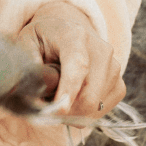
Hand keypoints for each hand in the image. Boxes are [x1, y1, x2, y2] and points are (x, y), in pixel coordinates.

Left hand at [18, 1, 124, 118]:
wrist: (67, 32)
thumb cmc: (42, 40)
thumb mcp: (26, 43)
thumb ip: (29, 65)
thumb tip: (34, 91)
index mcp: (75, 35)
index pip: (78, 65)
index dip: (69, 89)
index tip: (58, 109)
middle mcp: (101, 50)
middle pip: (89, 94)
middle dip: (65, 111)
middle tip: (46, 109)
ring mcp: (114, 68)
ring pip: (95, 107)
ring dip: (73, 112)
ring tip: (58, 97)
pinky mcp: (119, 84)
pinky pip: (102, 110)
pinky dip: (85, 114)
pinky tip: (72, 100)